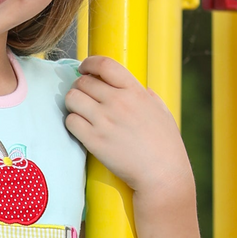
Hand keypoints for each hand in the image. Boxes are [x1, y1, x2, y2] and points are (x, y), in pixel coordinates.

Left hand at [63, 56, 192, 204]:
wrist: (162, 174)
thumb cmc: (165, 144)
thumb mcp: (161, 111)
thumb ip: (147, 96)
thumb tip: (140, 88)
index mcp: (135, 91)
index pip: (105, 64)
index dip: (89, 63)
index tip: (84, 68)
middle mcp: (118, 102)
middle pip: (83, 82)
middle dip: (79, 87)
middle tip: (83, 97)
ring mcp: (104, 121)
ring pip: (72, 99)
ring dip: (72, 104)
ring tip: (80, 112)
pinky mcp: (94, 140)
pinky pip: (70, 121)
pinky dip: (72, 123)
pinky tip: (81, 129)